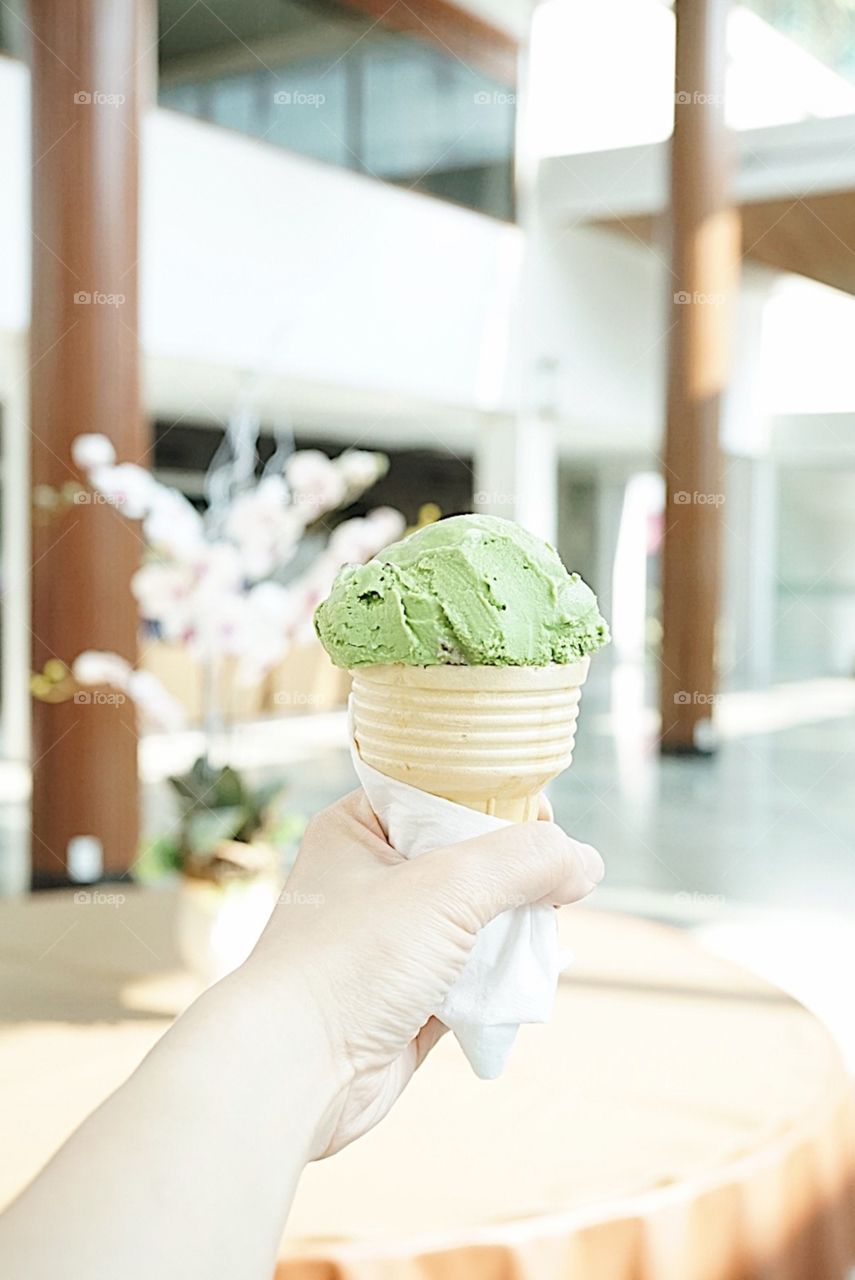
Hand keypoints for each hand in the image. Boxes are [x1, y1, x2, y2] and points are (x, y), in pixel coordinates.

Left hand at [249, 790, 603, 1157]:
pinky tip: (528, 981)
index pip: (442, 794)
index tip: (546, 818)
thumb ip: (523, 863)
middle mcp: (371, 880)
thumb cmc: (349, 960)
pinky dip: (502, 980)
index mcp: (360, 830)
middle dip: (516, 875)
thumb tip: (586, 861)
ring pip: (476, 922)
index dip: (497, 801)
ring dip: (513, 931)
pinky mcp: (408, 1002)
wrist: (294, 1072)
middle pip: (469, 860)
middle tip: (556, 884)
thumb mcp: (446, 887)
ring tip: (543, 935)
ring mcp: (390, 944)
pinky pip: (473, 979)